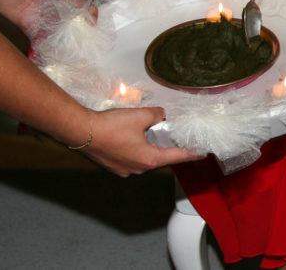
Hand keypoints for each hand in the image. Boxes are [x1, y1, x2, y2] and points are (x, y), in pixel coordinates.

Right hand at [84, 107, 199, 175]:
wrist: (81, 132)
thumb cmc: (112, 126)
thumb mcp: (141, 116)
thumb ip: (157, 115)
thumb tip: (161, 115)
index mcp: (150, 159)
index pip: (178, 157)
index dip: (192, 153)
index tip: (203, 153)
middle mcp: (139, 169)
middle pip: (160, 158)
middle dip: (167, 147)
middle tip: (175, 137)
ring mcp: (124, 170)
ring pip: (144, 158)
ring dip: (149, 147)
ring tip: (150, 133)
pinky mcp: (113, 166)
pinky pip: (130, 158)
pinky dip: (135, 149)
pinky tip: (130, 137)